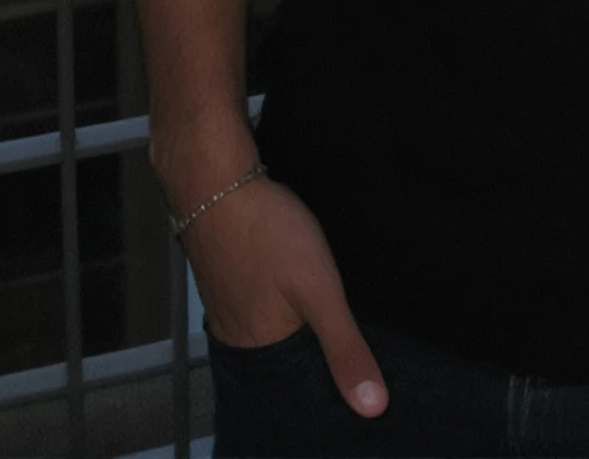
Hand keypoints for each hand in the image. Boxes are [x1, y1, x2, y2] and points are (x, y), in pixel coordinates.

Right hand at [179, 168, 387, 420]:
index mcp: (258, 351)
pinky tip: (293, 286)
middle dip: (314, 349)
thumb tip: (372, 406)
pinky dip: (280, 300)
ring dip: (296, 322)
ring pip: (272, 327)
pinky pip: (258, 302)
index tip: (358, 368)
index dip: (329, 378)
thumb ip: (343, 346)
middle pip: (284, 356)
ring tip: (325, 309)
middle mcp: (236, 337)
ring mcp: (227, 304)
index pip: (299, 386)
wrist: (216, 181)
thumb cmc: (267, 232)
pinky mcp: (227, 277)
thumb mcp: (319, 289)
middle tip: (346, 330)